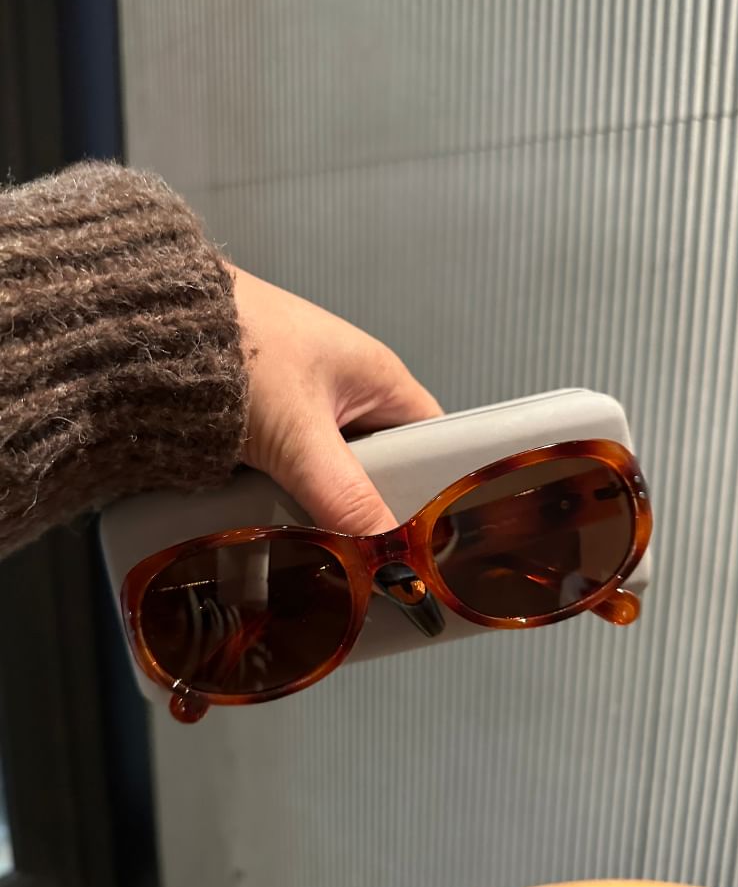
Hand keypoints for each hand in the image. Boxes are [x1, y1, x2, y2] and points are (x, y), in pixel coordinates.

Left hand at [230, 265, 442, 535]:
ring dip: (327, 507)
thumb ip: (343, 496)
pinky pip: (296, 472)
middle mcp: (349, 389)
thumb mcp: (298, 435)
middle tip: (376, 558)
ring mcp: (306, 407)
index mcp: (378, 377)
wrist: (151, 329)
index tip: (431, 537)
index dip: (437, 488)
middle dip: (375, 508)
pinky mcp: (268, 423)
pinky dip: (290, 498)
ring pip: (336, 474)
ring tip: (330, 552)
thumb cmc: (239, 352)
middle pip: (384, 464)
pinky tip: (286, 526)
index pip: (434, 438)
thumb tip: (385, 556)